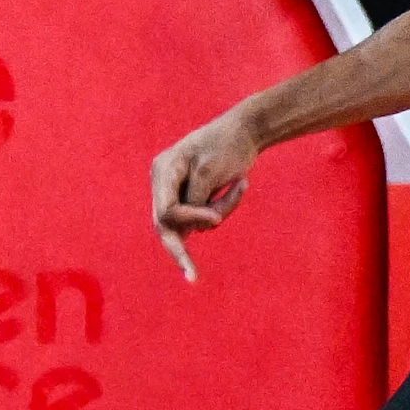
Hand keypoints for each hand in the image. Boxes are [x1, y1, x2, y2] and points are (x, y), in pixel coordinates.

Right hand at [148, 109, 259, 280]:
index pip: (166, 210)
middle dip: (181, 251)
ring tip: (241, 184)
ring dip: (220, 211)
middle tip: (193, 278)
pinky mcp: (192, 197)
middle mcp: (164, 182)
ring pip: (192, 222)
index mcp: (163, 171)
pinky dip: (224, 207)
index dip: (189, 219)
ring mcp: (176, 190)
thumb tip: (194, 228)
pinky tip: (239, 184)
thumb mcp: (211, 171)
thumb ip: (197, 200)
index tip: (216, 218)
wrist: (245, 131)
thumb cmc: (227, 146)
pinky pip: (204, 216)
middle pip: (167, 224)